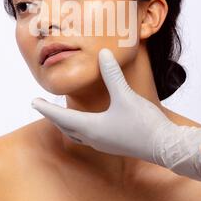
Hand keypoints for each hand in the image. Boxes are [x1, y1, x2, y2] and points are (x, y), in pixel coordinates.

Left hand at [31, 48, 200, 183]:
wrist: (166, 147)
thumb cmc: (144, 124)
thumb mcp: (125, 95)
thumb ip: (112, 74)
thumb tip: (102, 54)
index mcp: (92, 127)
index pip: (61, 117)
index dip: (46, 108)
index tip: (33, 101)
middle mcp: (94, 138)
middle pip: (66, 127)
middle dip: (53, 116)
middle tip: (42, 106)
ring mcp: (104, 144)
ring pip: (77, 134)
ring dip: (66, 123)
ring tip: (61, 115)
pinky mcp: (114, 144)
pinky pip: (89, 136)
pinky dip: (80, 128)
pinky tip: (88, 123)